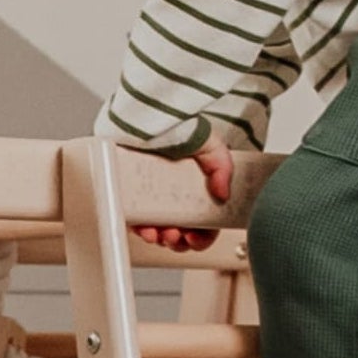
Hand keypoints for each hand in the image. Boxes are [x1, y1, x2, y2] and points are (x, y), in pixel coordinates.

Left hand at [133, 138, 239, 252]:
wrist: (152, 115)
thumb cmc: (183, 129)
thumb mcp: (211, 147)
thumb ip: (222, 168)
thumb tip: (223, 193)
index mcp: (199, 194)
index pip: (203, 227)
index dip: (201, 238)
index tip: (196, 238)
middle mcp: (177, 199)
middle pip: (181, 234)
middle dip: (179, 241)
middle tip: (177, 235)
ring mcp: (154, 199)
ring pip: (159, 232)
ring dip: (161, 238)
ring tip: (161, 233)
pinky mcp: (134, 196)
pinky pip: (136, 222)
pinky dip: (141, 229)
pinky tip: (146, 228)